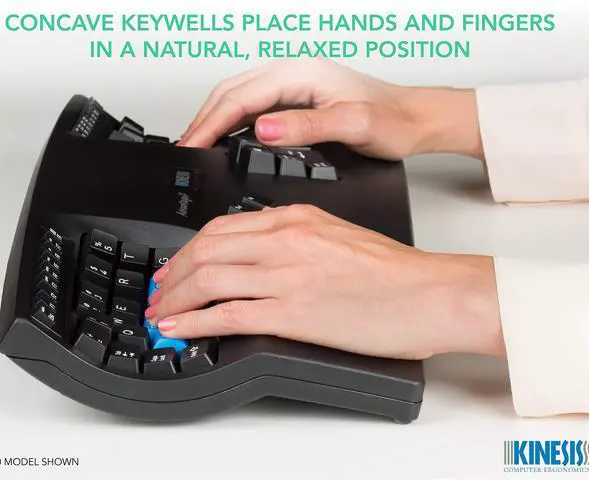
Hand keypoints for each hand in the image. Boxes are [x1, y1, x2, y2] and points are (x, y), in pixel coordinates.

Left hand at [146, 205, 502, 358]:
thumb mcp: (336, 235)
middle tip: (159, 290)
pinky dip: (193, 321)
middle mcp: (285, 241)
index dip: (188, 249)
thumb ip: (294, 240)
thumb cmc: (394, 270)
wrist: (429, 293)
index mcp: (296, 219)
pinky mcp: (293, 313)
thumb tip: (257, 257)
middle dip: (171, 273)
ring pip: (207, 279)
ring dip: (174, 297)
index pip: (222, 227)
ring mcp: (286, 276)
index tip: (176, 265)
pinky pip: (227, 314)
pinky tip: (179, 328)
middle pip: (205, 250)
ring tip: (161, 312)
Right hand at [180, 59, 483, 159]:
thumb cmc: (393, 119)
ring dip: (216, 118)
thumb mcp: (351, 125)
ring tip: (199, 142)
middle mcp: (295, 74)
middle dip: (205, 119)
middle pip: (233, 91)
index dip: (212, 122)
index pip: (242, 96)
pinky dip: (235, 121)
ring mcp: (296, 85)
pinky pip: (255, 104)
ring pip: (241, 96)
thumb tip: (261, 130)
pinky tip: (230, 136)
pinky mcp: (300, 98)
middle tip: (187, 147)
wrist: (417, 120)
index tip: (194, 144)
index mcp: (302, 74)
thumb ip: (305, 126)